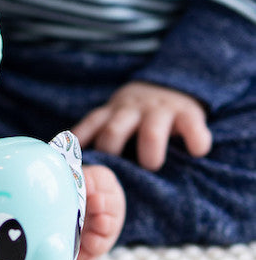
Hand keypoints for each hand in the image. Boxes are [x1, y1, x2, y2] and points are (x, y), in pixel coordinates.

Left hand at [72, 81, 212, 170]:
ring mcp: (158, 111)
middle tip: (115, 174)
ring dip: (150, 152)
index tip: (70, 166)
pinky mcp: (188, 113)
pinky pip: (191, 126)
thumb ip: (91, 139)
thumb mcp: (109, 120)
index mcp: (108, 115)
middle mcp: (129, 111)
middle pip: (113, 131)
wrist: (171, 85)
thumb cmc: (132, 117)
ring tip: (152, 166)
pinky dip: (195, 140)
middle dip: (112, 153)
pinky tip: (196, 152)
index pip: (87, 128)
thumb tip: (63, 169)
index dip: (77, 145)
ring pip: (150, 131)